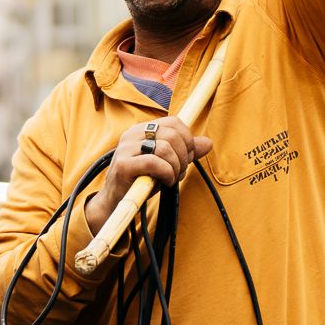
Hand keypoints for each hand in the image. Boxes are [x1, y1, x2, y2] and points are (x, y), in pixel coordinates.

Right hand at [84, 117, 212, 234]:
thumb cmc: (143, 180)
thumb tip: (208, 142)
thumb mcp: (167, 163)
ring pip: (165, 148)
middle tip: (180, 172)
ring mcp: (126, 148)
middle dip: (184, 156)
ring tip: (172, 178)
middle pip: (172, 135)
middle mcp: (132, 134)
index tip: (188, 157)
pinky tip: (165, 182)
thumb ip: (186, 152)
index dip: (188, 139)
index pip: (174, 122)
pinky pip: (154, 163)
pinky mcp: (123, 165)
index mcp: (142, 129)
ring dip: (176, 167)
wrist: (116, 202)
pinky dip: (167, 173)